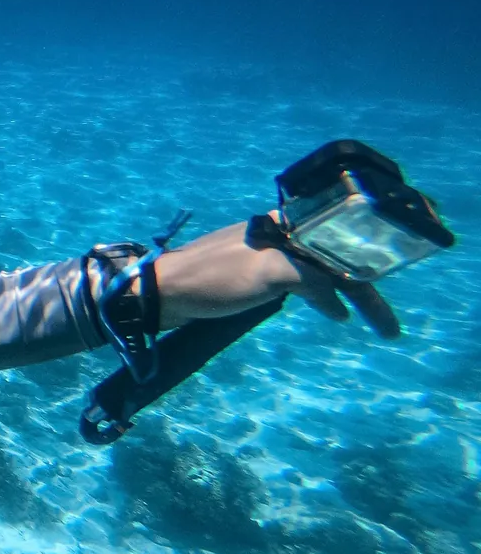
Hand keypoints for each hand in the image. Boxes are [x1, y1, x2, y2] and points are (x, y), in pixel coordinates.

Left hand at [152, 220, 398, 336]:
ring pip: (322, 274)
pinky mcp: (255, 274)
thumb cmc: (213, 277)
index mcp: (286, 226)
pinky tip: (336, 313)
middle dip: (366, 291)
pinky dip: (325, 299)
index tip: (389, 288)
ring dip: (351, 297)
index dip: (369, 266)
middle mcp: (281, 235)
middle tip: (390, 328)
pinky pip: (304, 284)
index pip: (341, 242)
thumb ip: (313, 280)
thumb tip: (341, 303)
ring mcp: (268, 255)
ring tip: (376, 324)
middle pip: (336, 260)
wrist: (162, 292)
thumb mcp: (270, 273)